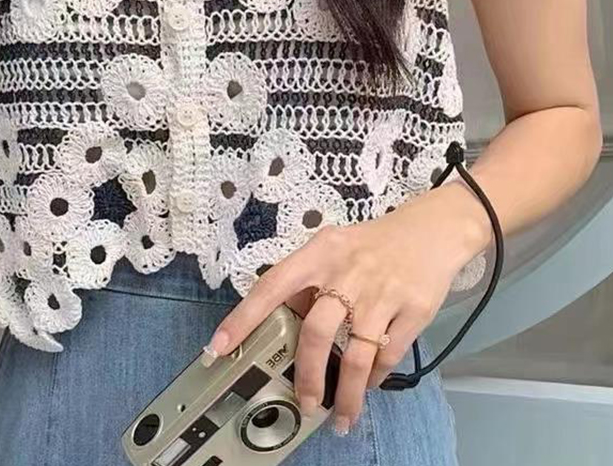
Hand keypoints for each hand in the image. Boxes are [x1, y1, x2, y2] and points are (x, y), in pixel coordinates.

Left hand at [205, 184, 488, 433]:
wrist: (430, 230)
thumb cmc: (371, 244)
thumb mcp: (332, 248)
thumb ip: (307, 281)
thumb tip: (282, 322)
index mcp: (319, 254)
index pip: (272, 286)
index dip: (243, 318)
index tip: (218, 348)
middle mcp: (347, 272)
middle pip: (316, 333)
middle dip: (307, 376)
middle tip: (304, 403)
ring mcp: (382, 292)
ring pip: (357, 356)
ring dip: (347, 395)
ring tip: (341, 418)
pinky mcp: (413, 310)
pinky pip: (388, 355)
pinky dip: (376, 378)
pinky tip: (369, 385)